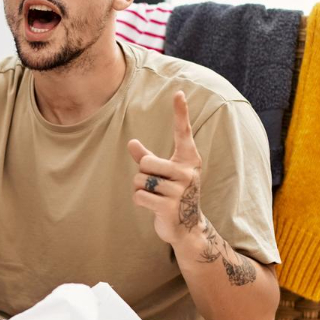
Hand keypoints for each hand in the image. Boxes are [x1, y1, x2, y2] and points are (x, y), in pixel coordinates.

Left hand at [128, 91, 204, 246]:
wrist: (187, 227)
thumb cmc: (172, 194)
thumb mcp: (163, 173)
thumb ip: (147, 158)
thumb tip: (131, 142)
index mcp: (188, 159)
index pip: (183, 132)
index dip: (180, 112)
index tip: (178, 92)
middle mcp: (187, 171)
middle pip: (146, 163)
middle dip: (143, 175)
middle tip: (157, 186)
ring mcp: (180, 190)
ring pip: (140, 180)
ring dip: (141, 189)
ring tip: (157, 197)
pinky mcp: (169, 206)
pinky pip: (139, 196)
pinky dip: (140, 201)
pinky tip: (153, 207)